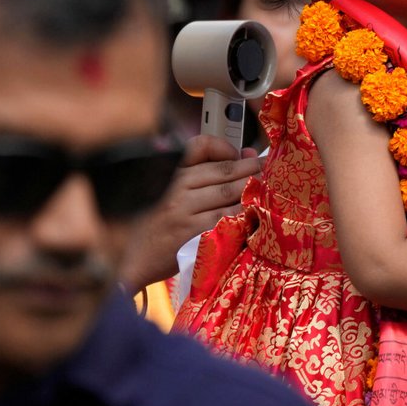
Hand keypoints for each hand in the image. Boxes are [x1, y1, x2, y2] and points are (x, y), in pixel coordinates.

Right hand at [118, 135, 259, 290]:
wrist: (136, 259)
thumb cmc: (162, 224)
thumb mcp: (175, 192)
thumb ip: (208, 171)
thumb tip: (248, 153)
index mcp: (173, 173)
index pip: (201, 145)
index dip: (226, 147)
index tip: (242, 155)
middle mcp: (177, 188)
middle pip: (225, 170)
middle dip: (253, 170)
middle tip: (270, 172)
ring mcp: (184, 211)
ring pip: (230, 193)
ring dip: (253, 191)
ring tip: (268, 193)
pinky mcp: (193, 234)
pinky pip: (228, 219)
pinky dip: (246, 215)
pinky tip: (256, 215)